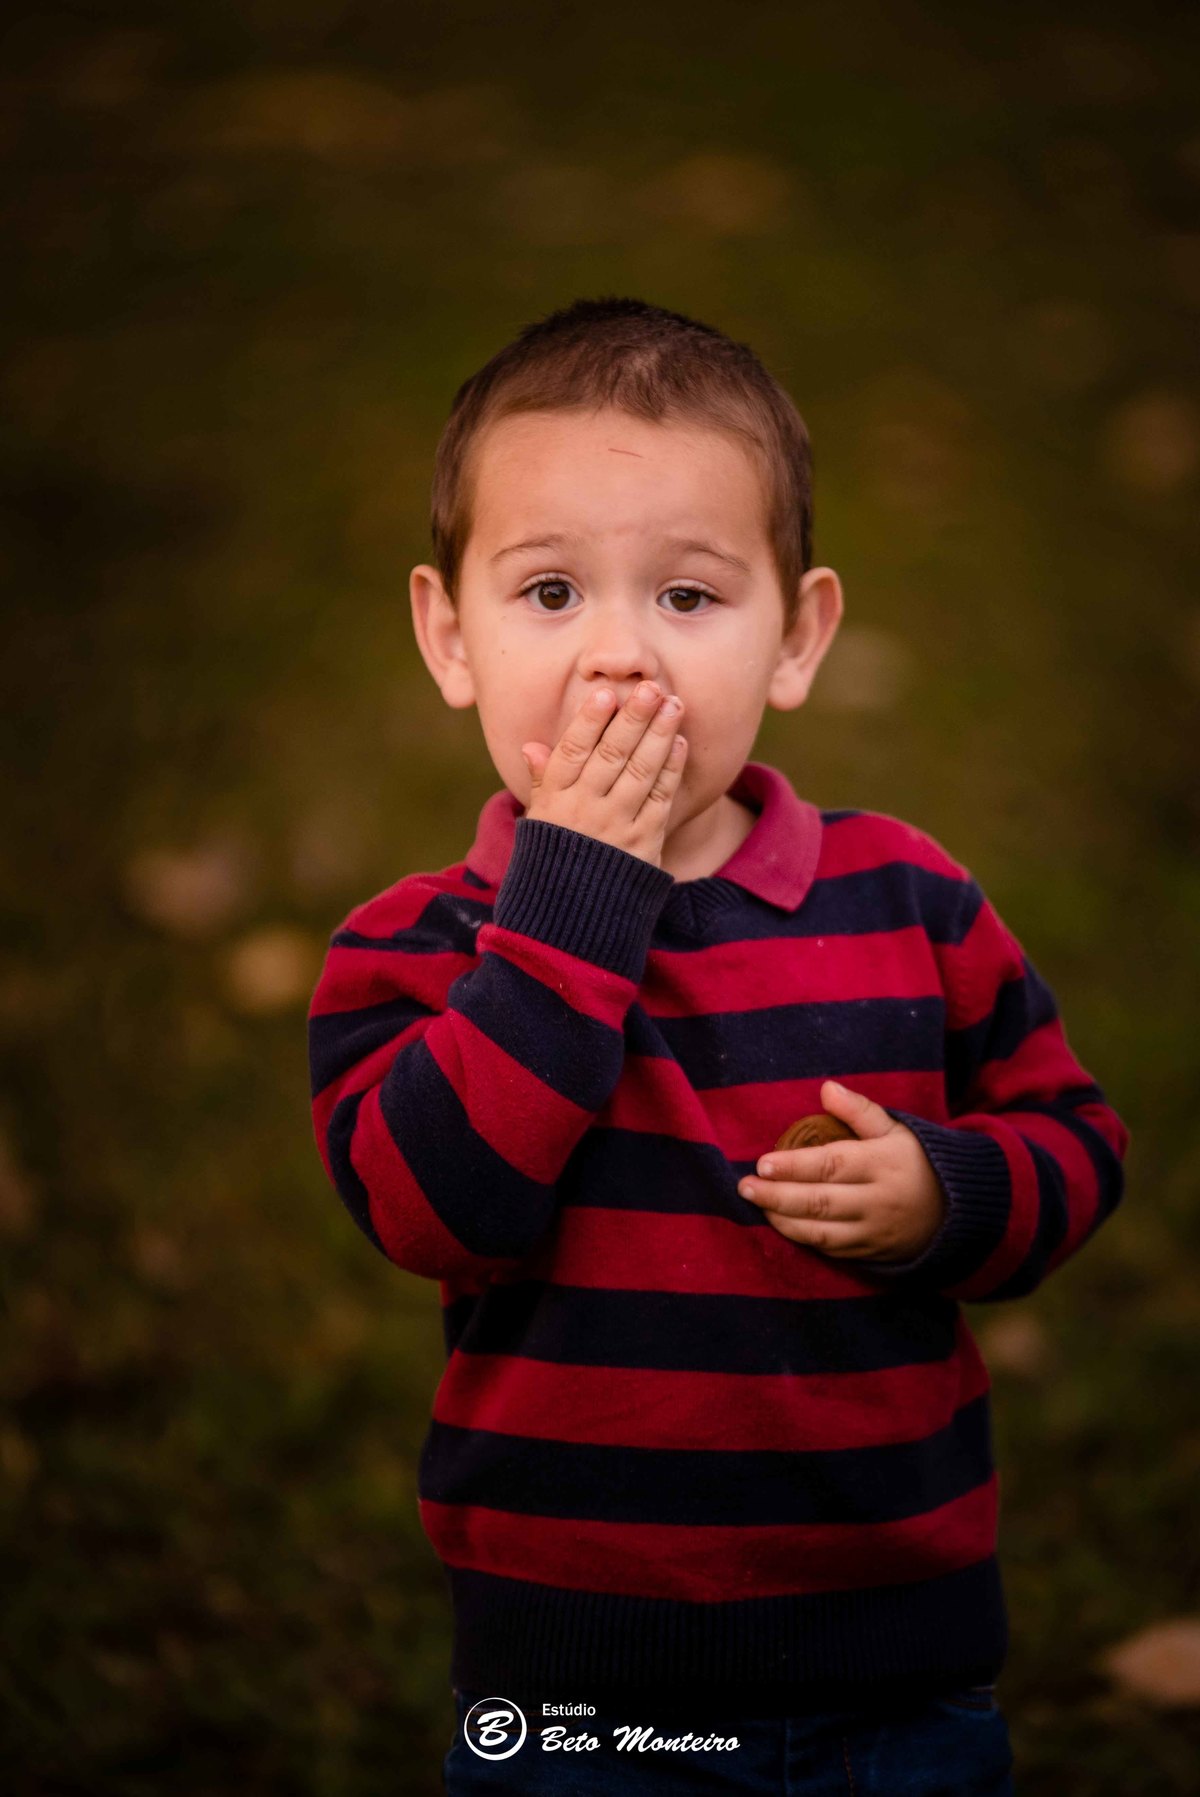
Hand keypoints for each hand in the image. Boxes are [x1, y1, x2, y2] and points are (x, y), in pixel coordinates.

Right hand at [521, 681, 687, 868]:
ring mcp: (616, 826)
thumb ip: (542, 781)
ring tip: (673, 705)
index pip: (573, 752)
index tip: (606, 693)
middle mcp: (585, 810)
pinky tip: (679, 742)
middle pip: (612, 755)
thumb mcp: (538, 820)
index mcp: (555, 800)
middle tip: (652, 688)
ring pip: (640, 772)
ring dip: (660, 735)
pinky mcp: (644, 842)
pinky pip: (660, 799)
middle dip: (634, 719)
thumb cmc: (555, 857)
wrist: (572, 915)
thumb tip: (531, 747)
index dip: (590, 721)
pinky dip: (671, 769)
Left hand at [738, 1080, 946, 1261]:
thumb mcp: (895, 1130)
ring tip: (756, 1205)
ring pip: (821, 1231)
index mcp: (882, 1164)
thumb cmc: (915, 1162)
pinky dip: (802, 1238)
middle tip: (743, 1187)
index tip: (762, 1164)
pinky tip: (781, 1223)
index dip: (794, 1166)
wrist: (956, 1212)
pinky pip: (830, 1249)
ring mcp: (873, 1231)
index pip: (831, 1165)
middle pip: (819, 1201)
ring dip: (783, 1220)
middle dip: (777, 1196)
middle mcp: (876, 1200)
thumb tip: (826, 1088)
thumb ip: (860, 1110)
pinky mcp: (869, 1253)